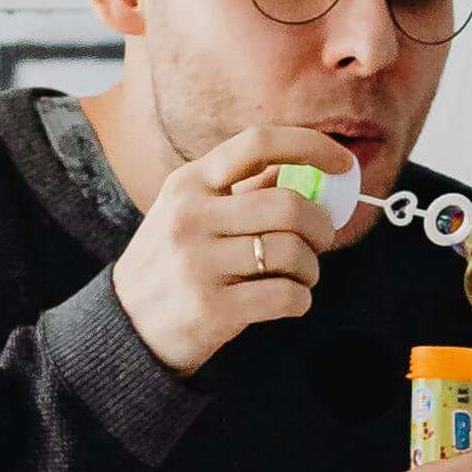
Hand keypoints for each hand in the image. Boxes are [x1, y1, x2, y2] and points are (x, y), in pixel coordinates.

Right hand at [115, 129, 343, 379]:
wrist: (127, 327)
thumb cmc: (174, 263)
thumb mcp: (193, 214)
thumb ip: (245, 190)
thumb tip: (307, 171)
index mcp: (189, 182)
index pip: (258, 144)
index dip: (311, 147)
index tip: (343, 164)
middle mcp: (190, 216)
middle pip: (289, 204)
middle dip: (321, 225)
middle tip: (320, 241)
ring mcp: (198, 262)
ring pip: (293, 252)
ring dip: (311, 268)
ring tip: (299, 275)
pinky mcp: (211, 308)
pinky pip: (288, 296)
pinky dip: (301, 299)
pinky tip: (289, 300)